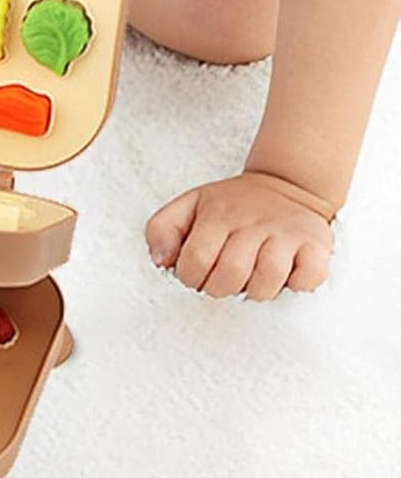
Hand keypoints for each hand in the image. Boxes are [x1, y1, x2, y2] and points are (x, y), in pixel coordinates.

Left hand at [145, 172, 335, 300]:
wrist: (284, 186)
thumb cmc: (230, 207)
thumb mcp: (188, 206)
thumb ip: (162, 229)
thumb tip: (161, 261)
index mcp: (218, 215)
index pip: (196, 258)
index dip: (191, 278)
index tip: (196, 277)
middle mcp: (253, 223)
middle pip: (231, 272)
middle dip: (220, 288)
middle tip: (222, 283)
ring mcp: (287, 233)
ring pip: (268, 278)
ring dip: (256, 291)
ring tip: (251, 282)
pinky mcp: (316, 244)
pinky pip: (310, 276)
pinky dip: (298, 285)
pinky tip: (287, 278)